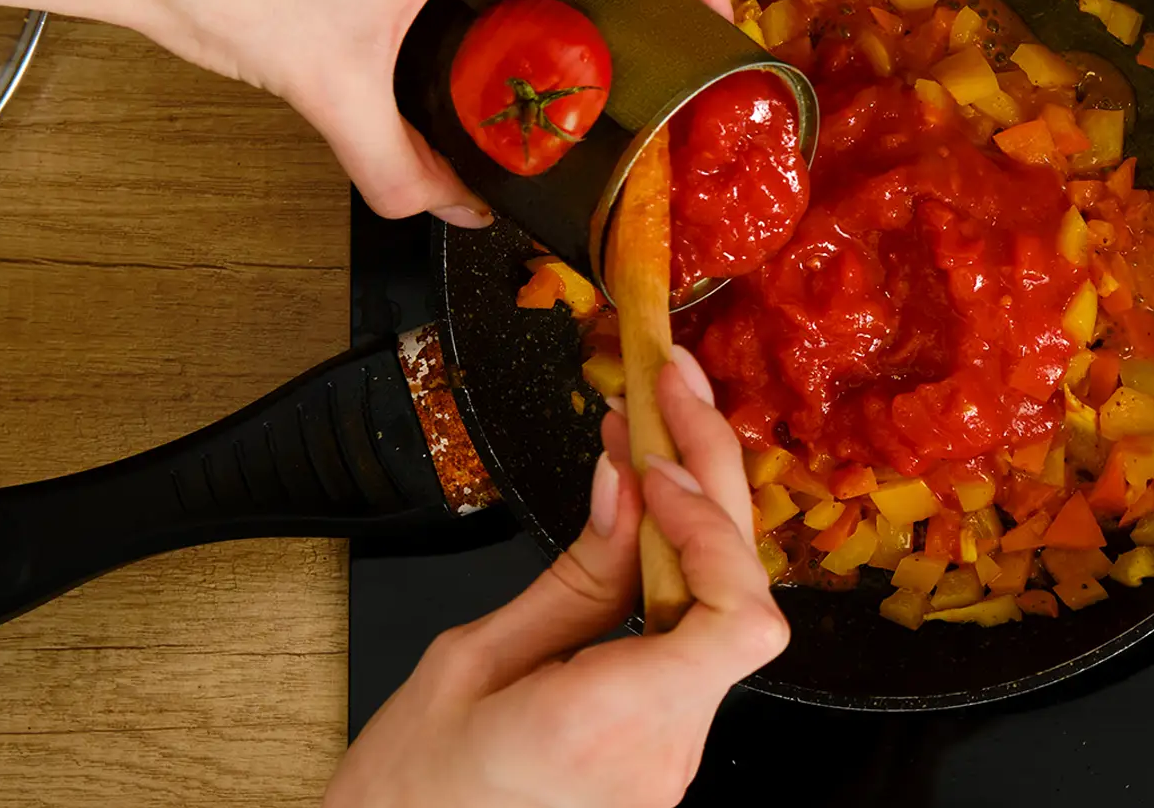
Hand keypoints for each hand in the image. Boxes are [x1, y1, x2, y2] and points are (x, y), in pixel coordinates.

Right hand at [324, 347, 789, 807]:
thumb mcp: (474, 658)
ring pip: (726, 612)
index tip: (655, 459)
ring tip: (650, 428)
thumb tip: (625, 481)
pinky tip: (645, 509)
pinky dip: (679, 566)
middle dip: (711, 477)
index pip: (740, 617)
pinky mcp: (663, 749)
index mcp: (611, 725)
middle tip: (669, 386)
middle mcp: (663, 750)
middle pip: (741, 596)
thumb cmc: (412, 788)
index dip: (714, 522)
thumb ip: (576, 574)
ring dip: (697, 513)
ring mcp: (672, 757)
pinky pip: (698, 642)